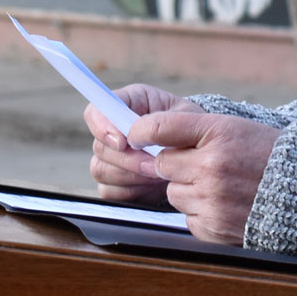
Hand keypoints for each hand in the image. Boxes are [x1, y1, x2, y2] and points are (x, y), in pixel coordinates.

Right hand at [84, 83, 204, 206]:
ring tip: (159, 175)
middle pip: (100, 147)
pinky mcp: (112, 183)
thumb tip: (134, 135)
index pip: (96, 112)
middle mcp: (112, 130)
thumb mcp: (186, 116)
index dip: (103, 126)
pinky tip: (152, 187)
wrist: (200, 153)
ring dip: (132, 176)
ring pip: (102, 171)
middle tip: (155, 165)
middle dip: (128, 159)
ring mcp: (109, 158)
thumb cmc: (193, 127)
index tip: (123, 142)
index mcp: (127, 103)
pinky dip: (132, 192)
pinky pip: (109, 192)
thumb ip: (162, 121)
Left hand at [128, 111, 281, 244]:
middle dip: (176, 164)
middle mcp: (212, 166)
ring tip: (221, 185)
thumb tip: (148, 139)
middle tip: (201, 164)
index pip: (162, 126)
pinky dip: (202, 212)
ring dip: (188, 189)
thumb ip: (196, 132)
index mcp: (220, 132)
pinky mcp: (213, 226)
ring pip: (173, 192)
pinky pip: (188, 217)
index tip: (136, 133)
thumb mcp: (237, 128)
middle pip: (163, 164)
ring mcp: (212, 199)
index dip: (143, 130)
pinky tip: (226, 204)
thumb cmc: (270, 155)